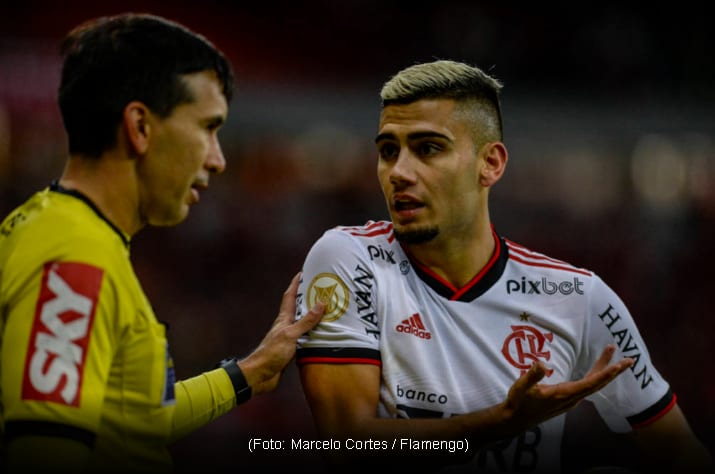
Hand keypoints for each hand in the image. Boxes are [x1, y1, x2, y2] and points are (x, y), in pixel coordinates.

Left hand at [238, 272, 324, 395]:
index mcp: (284, 319)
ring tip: (325, 310)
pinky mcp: (291, 350)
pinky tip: (320, 335)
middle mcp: (286, 326)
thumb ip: (305, 321)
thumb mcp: (290, 335)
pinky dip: (313, 333)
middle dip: (307, 298)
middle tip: (319, 290)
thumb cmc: (271, 353)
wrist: (260, 375)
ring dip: (311, 316)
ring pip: (302, 323)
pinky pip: (305, 337)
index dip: (295, 284)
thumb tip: (320, 304)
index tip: (302, 273)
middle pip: (297, 308)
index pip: (289, 297)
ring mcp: (288, 338)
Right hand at [498, 344, 632, 435]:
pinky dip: (596, 377)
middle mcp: (571, 399)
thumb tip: (541, 363)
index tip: (620, 364)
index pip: (590, 383)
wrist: (515, 420)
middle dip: (613, 370)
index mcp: (564, 394)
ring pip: (593, 385)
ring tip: (611, 357)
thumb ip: (532, 376)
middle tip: (629, 360)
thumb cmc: (518, 402)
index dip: (606, 373)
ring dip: (604, 372)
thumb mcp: (522, 387)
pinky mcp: (566, 400)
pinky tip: (595, 372)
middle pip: (597, 383)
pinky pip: (587, 387)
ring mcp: (570, 401)